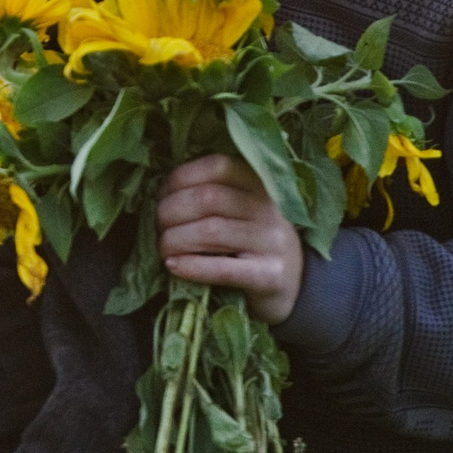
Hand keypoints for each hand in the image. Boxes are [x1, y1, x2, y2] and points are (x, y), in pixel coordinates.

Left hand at [157, 153, 303, 323]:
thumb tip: (160, 192)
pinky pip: (223, 269)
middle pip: (208, 198)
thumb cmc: (252, 242)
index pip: (217, 166)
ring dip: (175, 240)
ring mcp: (273, 242)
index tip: (161, 196)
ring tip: (163, 249)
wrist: (294, 287)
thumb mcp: (240, 209)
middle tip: (158, 227)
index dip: (180, 178)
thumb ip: (211, 194)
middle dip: (170, 211)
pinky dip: (192, 266)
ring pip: (211, 231)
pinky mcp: (270, 276)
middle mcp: (270, 208)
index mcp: (261, 184)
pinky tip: (173, 266)